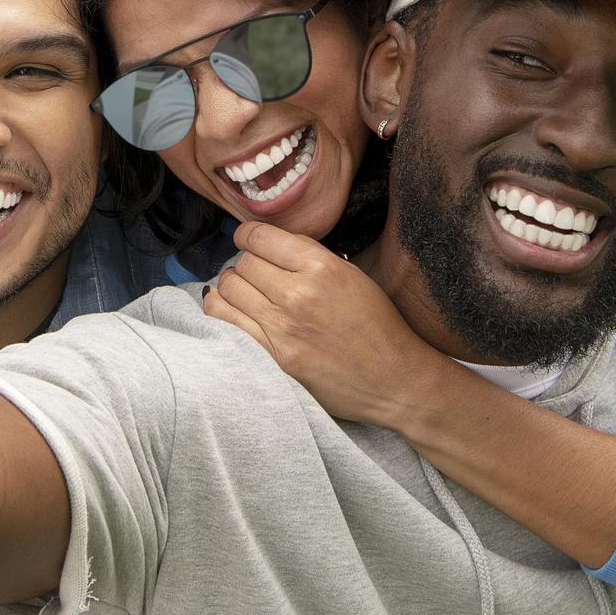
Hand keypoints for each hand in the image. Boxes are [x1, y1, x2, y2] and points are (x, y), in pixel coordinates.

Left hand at [203, 222, 450, 427]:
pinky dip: (222, 309)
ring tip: (243, 290)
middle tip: (253, 272)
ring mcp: (284, 328)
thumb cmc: (377, 325)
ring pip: (228, 288)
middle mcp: (299, 294)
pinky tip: (231, 309)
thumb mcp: (352, 275)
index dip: (247, 235)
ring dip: (231, 285)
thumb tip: (272, 244)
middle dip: (244, 262)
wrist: (393, 379)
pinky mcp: (275, 357)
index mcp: (322, 267)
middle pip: (243, 262)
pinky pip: (226, 322)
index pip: (260, 237)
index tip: (247, 240)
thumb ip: (311, 256)